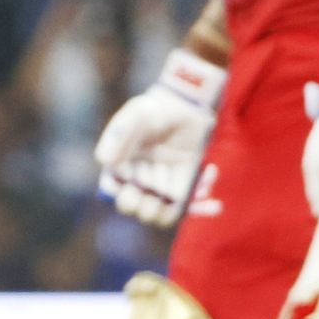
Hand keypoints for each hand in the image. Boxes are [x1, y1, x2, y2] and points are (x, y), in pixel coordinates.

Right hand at [95, 48, 224, 227]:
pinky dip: (200, 208)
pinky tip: (214, 205)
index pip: (112, 190)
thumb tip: (103, 161)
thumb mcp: (137, 114)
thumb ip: (119, 134)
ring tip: (178, 193)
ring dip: (168, 209)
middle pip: (134, 206)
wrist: (186, 105)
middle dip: (143, 205)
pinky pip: (187, 207)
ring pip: (159, 213)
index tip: (131, 186)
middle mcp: (137, 179)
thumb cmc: (156, 108)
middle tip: (156, 191)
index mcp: (119, 165)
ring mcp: (161, 185)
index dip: (119, 195)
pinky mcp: (184, 186)